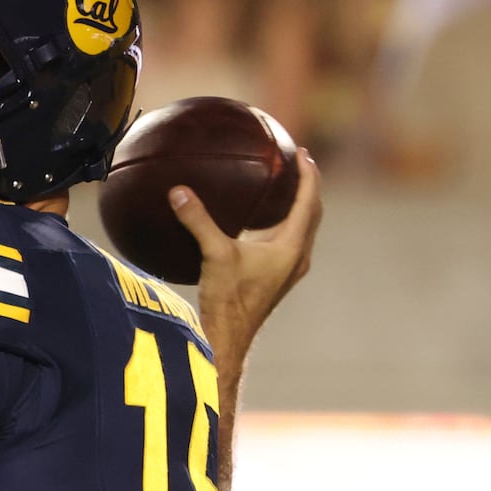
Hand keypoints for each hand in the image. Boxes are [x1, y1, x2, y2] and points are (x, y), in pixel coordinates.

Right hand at [169, 148, 321, 376]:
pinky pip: (289, 240)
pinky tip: (263, 219)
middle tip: (299, 162)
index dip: (309, 175)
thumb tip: (178, 191)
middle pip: (312, 212)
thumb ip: (198, 221)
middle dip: (308, 186)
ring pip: (303, 228)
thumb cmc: (228, 300)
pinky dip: (284, 222)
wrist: (228, 337)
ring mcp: (289, 269)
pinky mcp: (277, 276)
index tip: (303, 153)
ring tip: (286, 185)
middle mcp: (297, 257)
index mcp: (291, 247)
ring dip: (299, 205)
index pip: (309, 201)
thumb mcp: (213, 254)